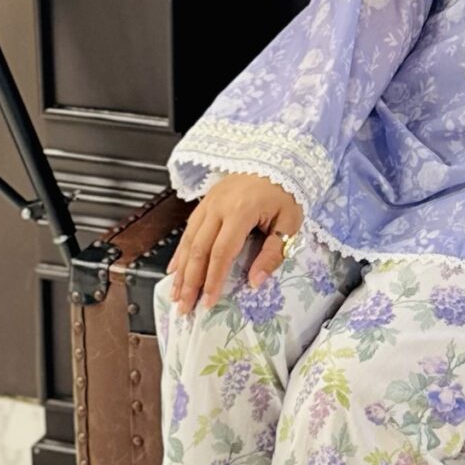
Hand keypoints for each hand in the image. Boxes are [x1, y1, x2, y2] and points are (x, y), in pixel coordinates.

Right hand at [168, 173, 302, 315]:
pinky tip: (175, 269)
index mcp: (240, 211)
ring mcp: (209, 202)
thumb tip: (255, 282)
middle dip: (190, 282)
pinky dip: (180, 251)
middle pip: (199, 249)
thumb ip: (273, 253)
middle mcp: (218, 206)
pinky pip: (189, 229)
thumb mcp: (290, 222)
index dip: (213, 280)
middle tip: (184, 306)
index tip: (208, 302)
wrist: (277, 158)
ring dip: (181, 270)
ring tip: (176, 294)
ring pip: (189, 240)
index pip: (222, 252)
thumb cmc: (286, 191)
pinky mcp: (206, 201)